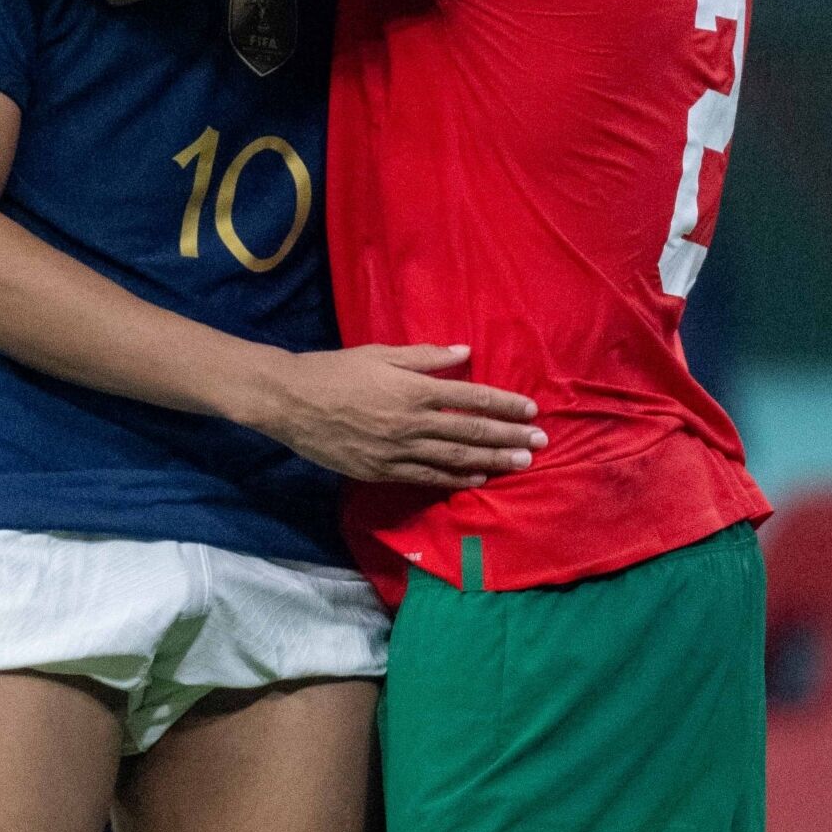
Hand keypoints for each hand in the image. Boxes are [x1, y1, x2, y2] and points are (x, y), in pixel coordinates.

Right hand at [244, 345, 545, 487]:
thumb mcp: (380, 353)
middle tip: (540, 444)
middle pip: (470, 432)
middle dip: (509, 438)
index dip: (503, 405)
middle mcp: (411, 422)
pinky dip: (455, 479)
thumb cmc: (335, 370)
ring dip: (491, 462)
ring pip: (454, 459)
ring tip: (520, 465)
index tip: (530, 411)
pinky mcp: (381, 470)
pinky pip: (426, 478)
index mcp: (412, 389)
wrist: (291, 401)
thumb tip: (464, 352)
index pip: (470, 398)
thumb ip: (424, 356)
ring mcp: (397, 451)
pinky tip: (476, 479)